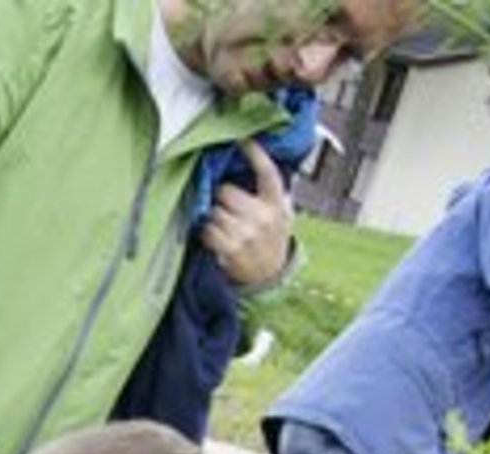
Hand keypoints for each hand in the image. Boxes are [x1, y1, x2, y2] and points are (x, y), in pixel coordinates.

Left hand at [199, 142, 292, 289]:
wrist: (270, 277)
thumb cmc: (271, 240)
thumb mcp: (282, 214)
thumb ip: (270, 192)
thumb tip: (254, 161)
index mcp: (276, 203)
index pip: (267, 172)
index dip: (255, 153)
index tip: (243, 139)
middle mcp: (263, 216)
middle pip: (226, 192)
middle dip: (221, 198)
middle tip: (226, 209)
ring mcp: (246, 233)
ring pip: (214, 211)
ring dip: (213, 217)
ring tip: (224, 227)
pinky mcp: (231, 249)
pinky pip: (208, 231)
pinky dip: (207, 233)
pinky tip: (216, 238)